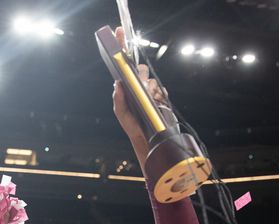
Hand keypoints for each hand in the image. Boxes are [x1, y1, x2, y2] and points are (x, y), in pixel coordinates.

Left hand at [112, 27, 166, 148]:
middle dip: (139, 76)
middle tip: (139, 88)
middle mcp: (138, 85)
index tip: (119, 31)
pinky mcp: (161, 96)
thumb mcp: (121, 114)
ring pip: (151, 80)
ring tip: (147, 103)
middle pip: (140, 69)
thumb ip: (118, 100)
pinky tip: (155, 104)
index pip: (123, 62)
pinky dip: (158, 96)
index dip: (121, 45)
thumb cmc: (132, 125)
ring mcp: (150, 90)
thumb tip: (117, 84)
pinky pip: (161, 89)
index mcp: (126, 86)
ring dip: (148, 90)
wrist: (147, 138)